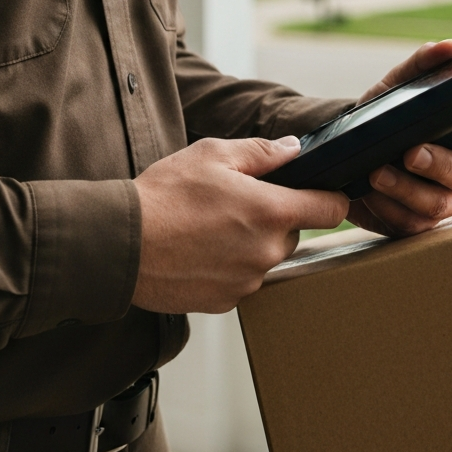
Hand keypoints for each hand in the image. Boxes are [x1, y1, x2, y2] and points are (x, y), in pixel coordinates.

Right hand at [131, 136, 347, 313]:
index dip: (329, 197)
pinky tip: (200, 250)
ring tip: (211, 227)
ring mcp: (248, 281)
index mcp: (272, 211)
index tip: (319, 192)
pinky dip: (230, 265)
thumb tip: (294, 149)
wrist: (119, 245)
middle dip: (275, 217)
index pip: (331, 209)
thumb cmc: (163, 196)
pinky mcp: (226, 302)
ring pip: (267, 256)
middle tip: (236, 203)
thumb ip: (263, 152)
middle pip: (295, 233)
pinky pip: (243, 279)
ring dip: (252, 243)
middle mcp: (267, 252)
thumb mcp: (213, 155)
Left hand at [346, 40, 451, 237]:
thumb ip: (422, 65)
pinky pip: (411, 223)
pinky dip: (387, 208)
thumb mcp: (396, 87)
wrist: (345, 151)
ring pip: (439, 204)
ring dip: (406, 189)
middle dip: (438, 164)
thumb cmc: (382, 116)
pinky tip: (369, 194)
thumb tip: (450, 47)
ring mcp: (441, 198)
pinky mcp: (416, 222)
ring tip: (376, 174)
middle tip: (410, 152)